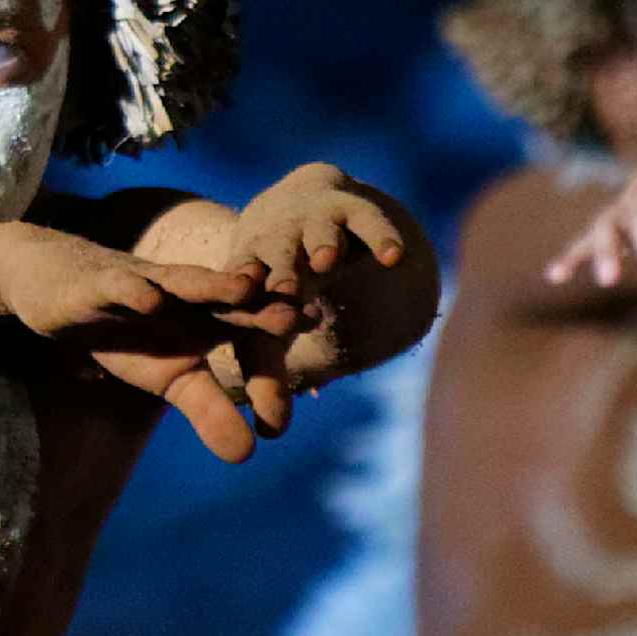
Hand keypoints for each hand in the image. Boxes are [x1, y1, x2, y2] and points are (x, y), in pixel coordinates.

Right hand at [0, 228, 295, 463]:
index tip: (318, 323)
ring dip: (212, 285)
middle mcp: (185, 294)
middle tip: (299, 312)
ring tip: (245, 288)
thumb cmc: (128, 332)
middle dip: (262, 303)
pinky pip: (122, 286)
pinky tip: (152, 300)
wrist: (62, 288)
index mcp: (209, 314)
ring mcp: (145, 284)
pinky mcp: (102, 284)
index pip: (252, 319)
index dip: (281, 322)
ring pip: (184, 282)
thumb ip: (211, 412)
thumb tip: (248, 455)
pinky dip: (137, 291)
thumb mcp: (171, 379)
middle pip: (229, 297)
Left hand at [202, 166, 412, 432]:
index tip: (250, 316)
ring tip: (324, 260)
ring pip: (317, 230)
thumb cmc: (278, 279)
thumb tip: (267, 435)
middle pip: (276, 255)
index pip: (244, 286)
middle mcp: (280, 240)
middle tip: (283, 291)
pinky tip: (392, 258)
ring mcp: (316, 220)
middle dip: (279, 271)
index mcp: (250, 267)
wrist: (301, 200)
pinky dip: (380, 236)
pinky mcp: (353, 208)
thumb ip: (264, 373)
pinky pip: (368, 221)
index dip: (247, 302)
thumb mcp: (266, 318)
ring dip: (319, 243)